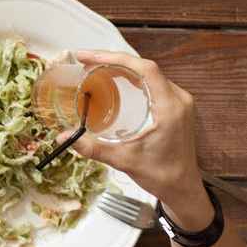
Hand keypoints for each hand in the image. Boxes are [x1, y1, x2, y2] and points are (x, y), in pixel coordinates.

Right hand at [64, 52, 207, 218]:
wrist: (183, 189)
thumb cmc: (160, 175)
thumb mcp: (124, 160)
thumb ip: (93, 148)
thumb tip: (63, 137)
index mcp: (170, 108)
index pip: (145, 69)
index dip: (115, 58)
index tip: (88, 58)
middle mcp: (178, 99)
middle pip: (144, 67)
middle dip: (112, 60)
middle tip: (84, 61)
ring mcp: (179, 102)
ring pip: (148, 73)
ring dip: (121, 66)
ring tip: (94, 68)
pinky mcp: (176, 106)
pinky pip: (152, 82)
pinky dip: (131, 76)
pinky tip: (114, 80)